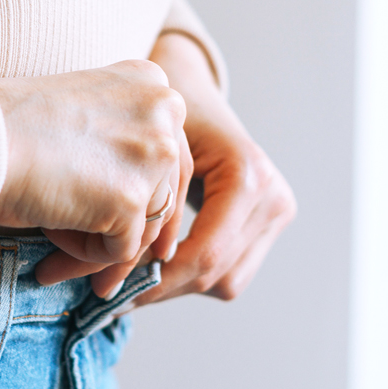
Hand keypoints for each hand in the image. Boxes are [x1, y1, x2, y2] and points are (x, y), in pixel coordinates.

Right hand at [0, 60, 190, 289]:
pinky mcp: (132, 198)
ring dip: (100, 250)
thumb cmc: (4, 127)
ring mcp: (153, 153)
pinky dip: (84, 259)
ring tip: (53, 261)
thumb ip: (117, 140)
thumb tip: (137, 199)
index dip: (139, 194)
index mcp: (150, 81)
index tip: (114, 220)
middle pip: (164, 193)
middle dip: (127, 233)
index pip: (166, 153)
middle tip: (97, 266)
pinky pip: (120, 251)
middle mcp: (164, 109)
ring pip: (145, 228)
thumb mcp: (79, 114)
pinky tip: (49, 254)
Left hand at [133, 33, 295, 304]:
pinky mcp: (270, 224)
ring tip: (129, 287)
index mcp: (247, 176)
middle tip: (111, 298)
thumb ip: (142, 208)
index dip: (157, 282)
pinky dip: (192, 276)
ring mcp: (278, 213)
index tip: (111, 293)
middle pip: (216, 273)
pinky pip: (231, 271)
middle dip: (161, 289)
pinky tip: (155, 270)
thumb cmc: (162, 113)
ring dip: (176, 287)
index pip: (205, 253)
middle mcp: (273, 198)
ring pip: (225, 282)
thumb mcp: (150, 153)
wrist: (191, 90)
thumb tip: (109, 269)